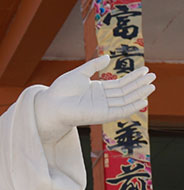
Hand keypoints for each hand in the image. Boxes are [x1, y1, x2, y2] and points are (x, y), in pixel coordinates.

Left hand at [34, 54, 154, 142]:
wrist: (51, 104)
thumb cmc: (61, 91)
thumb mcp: (80, 73)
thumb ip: (94, 66)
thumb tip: (108, 58)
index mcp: (97, 91)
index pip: (119, 85)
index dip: (132, 78)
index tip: (145, 70)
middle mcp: (101, 100)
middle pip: (125, 92)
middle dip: (139, 84)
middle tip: (153, 76)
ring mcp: (101, 108)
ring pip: (125, 101)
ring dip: (138, 94)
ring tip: (152, 85)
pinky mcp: (100, 116)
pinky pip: (119, 112)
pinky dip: (131, 107)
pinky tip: (142, 101)